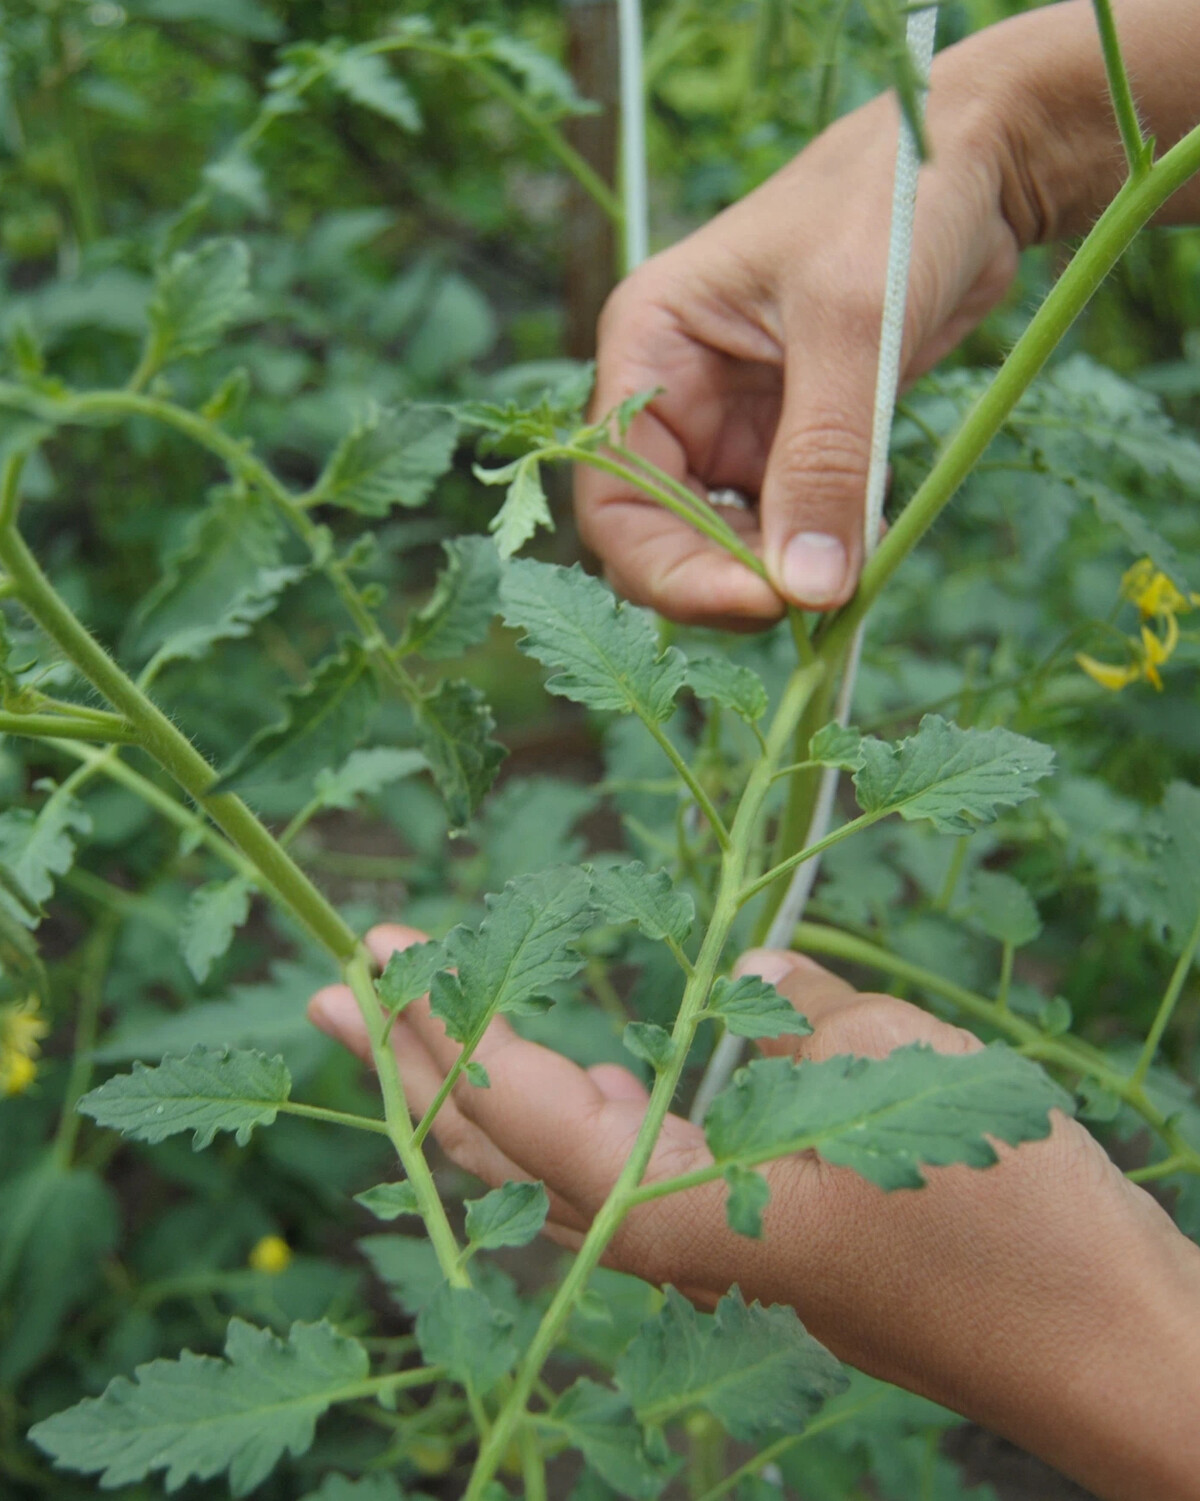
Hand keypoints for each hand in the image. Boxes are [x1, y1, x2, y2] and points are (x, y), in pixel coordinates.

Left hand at [310, 928, 1199, 1500]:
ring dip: (487, 1083)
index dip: (443, 1025)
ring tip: (428, 1014)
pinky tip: (585, 1060)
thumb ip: (803, 1012)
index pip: (522, 1110)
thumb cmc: (1013, 1220)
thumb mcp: (906, 1074)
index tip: (377, 953)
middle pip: (507, 1145)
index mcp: (687, 1208)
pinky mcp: (750, 1233)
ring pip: (558, 1160)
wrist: (1104, 1344)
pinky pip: (633, 1165)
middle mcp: (673, 1235)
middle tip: (341, 990)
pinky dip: (584, 1108)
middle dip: (417, 1064)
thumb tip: (743, 964)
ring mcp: (708, 1240)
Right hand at [577, 58, 1021, 625]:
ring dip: (778, 575)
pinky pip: (784, 525)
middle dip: (725, 580)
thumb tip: (809, 589)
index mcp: (648, 350)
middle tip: (810, 607)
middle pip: (661, 534)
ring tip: (848, 573)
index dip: (670, 566)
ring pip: (723, 541)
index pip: (616, 494)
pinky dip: (818, 552)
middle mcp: (675, 396)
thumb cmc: (893, 205)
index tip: (760, 599)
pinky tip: (864, 547)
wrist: (969, 162)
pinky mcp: (789, 442)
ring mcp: (731, 424)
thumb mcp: (851, 329)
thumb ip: (824, 461)